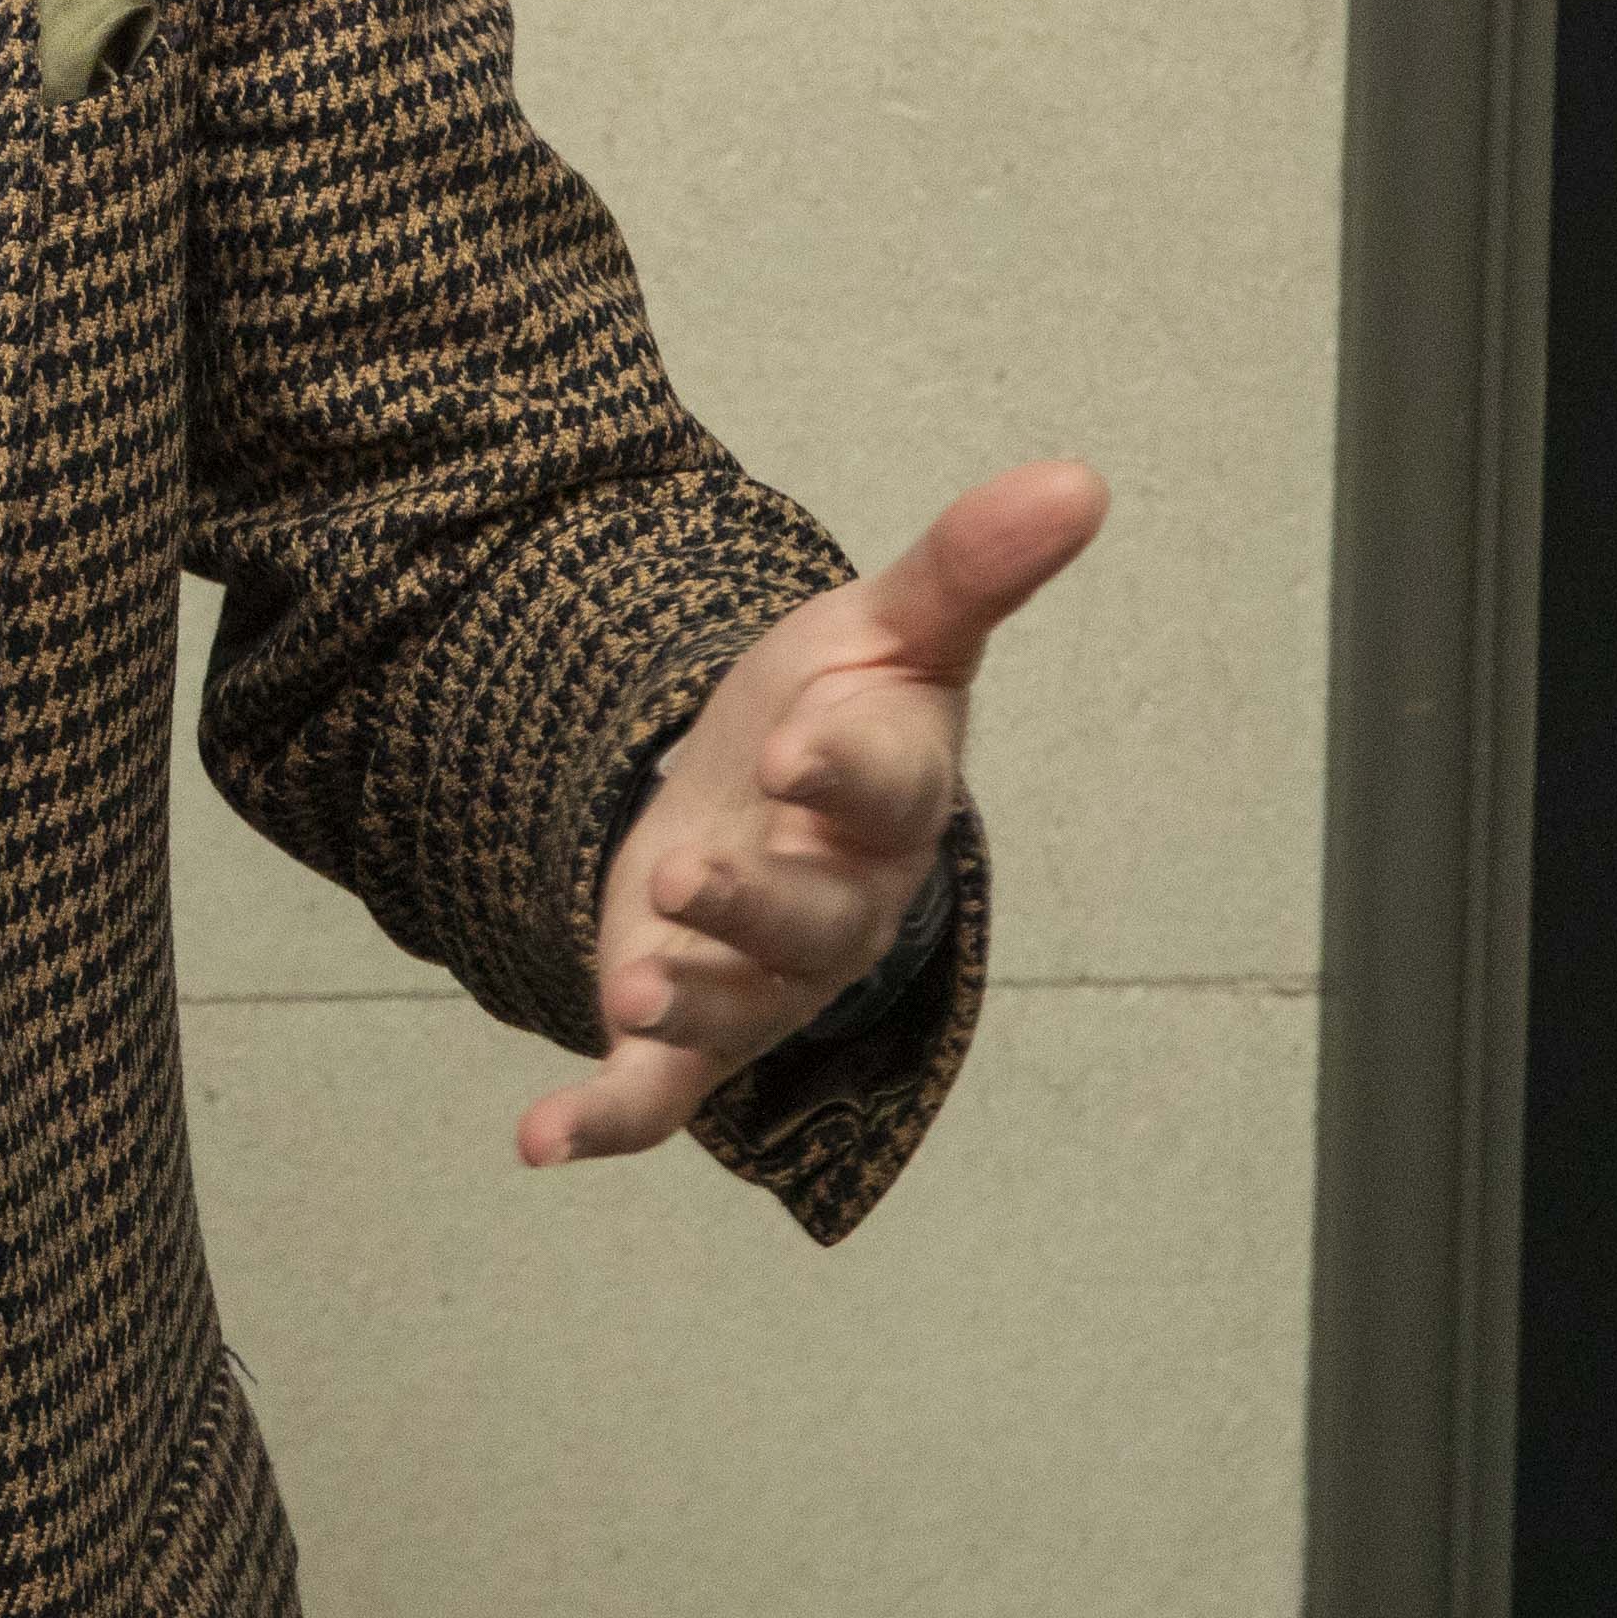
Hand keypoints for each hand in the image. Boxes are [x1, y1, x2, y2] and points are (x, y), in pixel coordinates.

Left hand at [516, 461, 1109, 1170]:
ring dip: (684, 1006)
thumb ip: (969, 565)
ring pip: (737, 1007)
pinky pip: (658, 1095)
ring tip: (626, 992)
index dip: (843, 768)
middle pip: (810, 920)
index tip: (793, 745)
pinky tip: (537, 1141)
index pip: (883, 788)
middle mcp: (837, 902)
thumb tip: (1079, 476)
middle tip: (680, 878)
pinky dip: (602, 1120)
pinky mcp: (691, 1026)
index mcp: (889, 801)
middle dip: (748, 906)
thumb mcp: (889, 628)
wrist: (772, 798)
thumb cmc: (838, 714)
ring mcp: (762, 973)